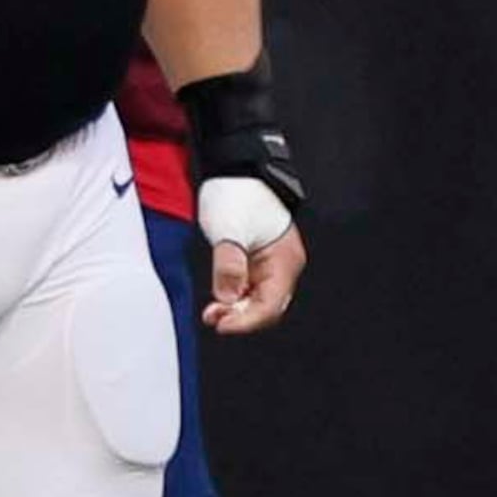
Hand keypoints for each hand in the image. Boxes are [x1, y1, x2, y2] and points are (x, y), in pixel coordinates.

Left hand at [201, 204, 305, 335]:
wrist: (237, 172)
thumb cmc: (239, 194)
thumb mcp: (229, 228)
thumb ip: (229, 263)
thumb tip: (227, 298)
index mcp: (285, 261)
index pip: (271, 305)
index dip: (247, 320)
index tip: (222, 325)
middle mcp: (283, 267)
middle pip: (266, 307)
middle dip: (240, 317)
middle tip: (212, 317)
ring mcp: (270, 266)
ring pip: (256, 301)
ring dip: (235, 310)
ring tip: (212, 312)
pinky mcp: (256, 263)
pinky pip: (248, 290)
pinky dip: (233, 299)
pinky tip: (218, 301)